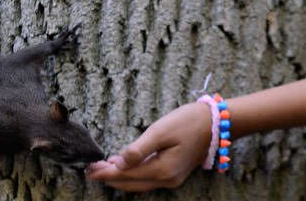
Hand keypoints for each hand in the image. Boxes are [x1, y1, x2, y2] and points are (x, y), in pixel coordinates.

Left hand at [86, 102, 211, 191]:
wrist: (216, 123)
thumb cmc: (188, 122)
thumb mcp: (161, 131)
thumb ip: (138, 149)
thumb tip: (118, 163)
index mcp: (162, 170)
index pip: (126, 174)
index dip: (106, 172)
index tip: (89, 169)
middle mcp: (167, 179)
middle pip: (130, 183)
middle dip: (109, 177)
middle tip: (90, 170)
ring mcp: (172, 178)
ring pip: (139, 183)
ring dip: (120, 177)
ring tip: (102, 168)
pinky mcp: (174, 173)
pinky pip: (148, 179)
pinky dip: (133, 175)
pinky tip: (124, 166)